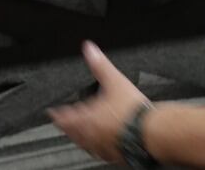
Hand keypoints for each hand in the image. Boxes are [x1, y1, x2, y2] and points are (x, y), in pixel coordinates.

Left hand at [48, 41, 149, 162]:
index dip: (57, 114)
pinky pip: (102, 153)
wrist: (152, 132)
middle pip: (73, 133)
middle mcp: (93, 135)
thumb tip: (89, 49)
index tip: (52, 113)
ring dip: (80, 139)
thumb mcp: (114, 81)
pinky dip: (97, 148)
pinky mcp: (117, 155)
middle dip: (67, 127)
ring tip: (79, 136)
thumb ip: (100, 65)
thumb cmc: (133, 111)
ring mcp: (104, 147)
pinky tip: (102, 147)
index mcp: (88, 118)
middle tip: (62, 125)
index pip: (66, 117)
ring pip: (86, 145)